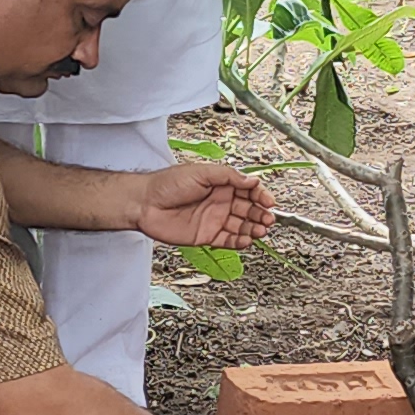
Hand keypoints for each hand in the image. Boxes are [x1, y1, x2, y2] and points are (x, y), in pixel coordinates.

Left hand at [131, 160, 274, 249]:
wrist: (145, 203)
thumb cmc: (167, 184)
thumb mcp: (201, 172)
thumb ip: (228, 176)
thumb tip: (252, 180)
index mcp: (220, 184)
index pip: (247, 190)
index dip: (260, 195)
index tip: (269, 201)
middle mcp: (220, 202)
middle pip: (248, 209)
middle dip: (260, 214)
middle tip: (268, 219)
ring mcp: (214, 219)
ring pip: (241, 226)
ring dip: (253, 228)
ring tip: (261, 230)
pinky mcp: (207, 236)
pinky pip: (228, 240)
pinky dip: (240, 242)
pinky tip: (247, 240)